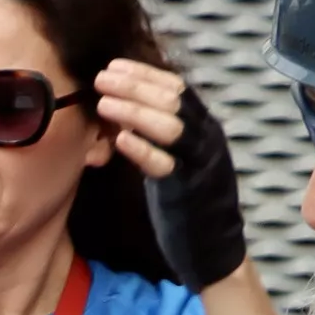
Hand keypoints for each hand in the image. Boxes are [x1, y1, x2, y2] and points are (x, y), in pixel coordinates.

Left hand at [97, 58, 245, 291]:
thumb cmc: (187, 202)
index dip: (145, 74)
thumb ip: (156, 135)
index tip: (113, 65)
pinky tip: (120, 139)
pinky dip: (143, 150)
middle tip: (101, 78)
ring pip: (171, 127)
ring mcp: (200, 164)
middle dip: (135, 85)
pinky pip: (167, 166)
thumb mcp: (174, 159)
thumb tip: (122, 111)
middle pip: (173, 100)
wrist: (213, 248)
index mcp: (202, 128)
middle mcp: (206, 139)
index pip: (176, 88)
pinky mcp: (189, 191)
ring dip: (134, 111)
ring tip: (104, 103)